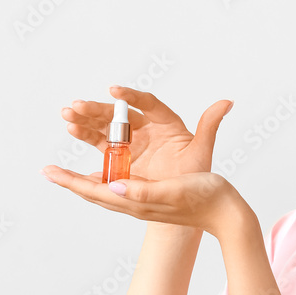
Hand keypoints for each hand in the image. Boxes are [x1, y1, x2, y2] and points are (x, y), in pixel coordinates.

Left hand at [38, 167, 255, 241]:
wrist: (225, 213)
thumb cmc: (205, 198)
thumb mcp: (173, 190)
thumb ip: (143, 190)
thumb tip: (113, 186)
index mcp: (138, 200)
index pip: (96, 190)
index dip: (71, 180)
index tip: (49, 172)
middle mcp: (136, 202)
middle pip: (94, 192)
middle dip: (70, 181)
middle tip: (49, 171)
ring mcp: (143, 201)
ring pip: (105, 190)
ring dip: (84, 180)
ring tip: (67, 172)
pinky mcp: (152, 196)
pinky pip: (119, 188)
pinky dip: (104, 179)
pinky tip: (102, 174)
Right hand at [57, 86, 232, 179]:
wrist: (188, 202)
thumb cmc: (197, 175)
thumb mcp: (202, 151)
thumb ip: (210, 126)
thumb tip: (227, 102)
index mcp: (167, 123)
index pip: (148, 103)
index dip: (132, 96)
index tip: (115, 92)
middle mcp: (148, 129)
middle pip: (120, 114)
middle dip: (98, 109)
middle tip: (78, 105)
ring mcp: (133, 143)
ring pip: (106, 128)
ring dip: (86, 121)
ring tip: (68, 116)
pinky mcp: (121, 157)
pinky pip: (101, 145)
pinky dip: (87, 138)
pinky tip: (72, 131)